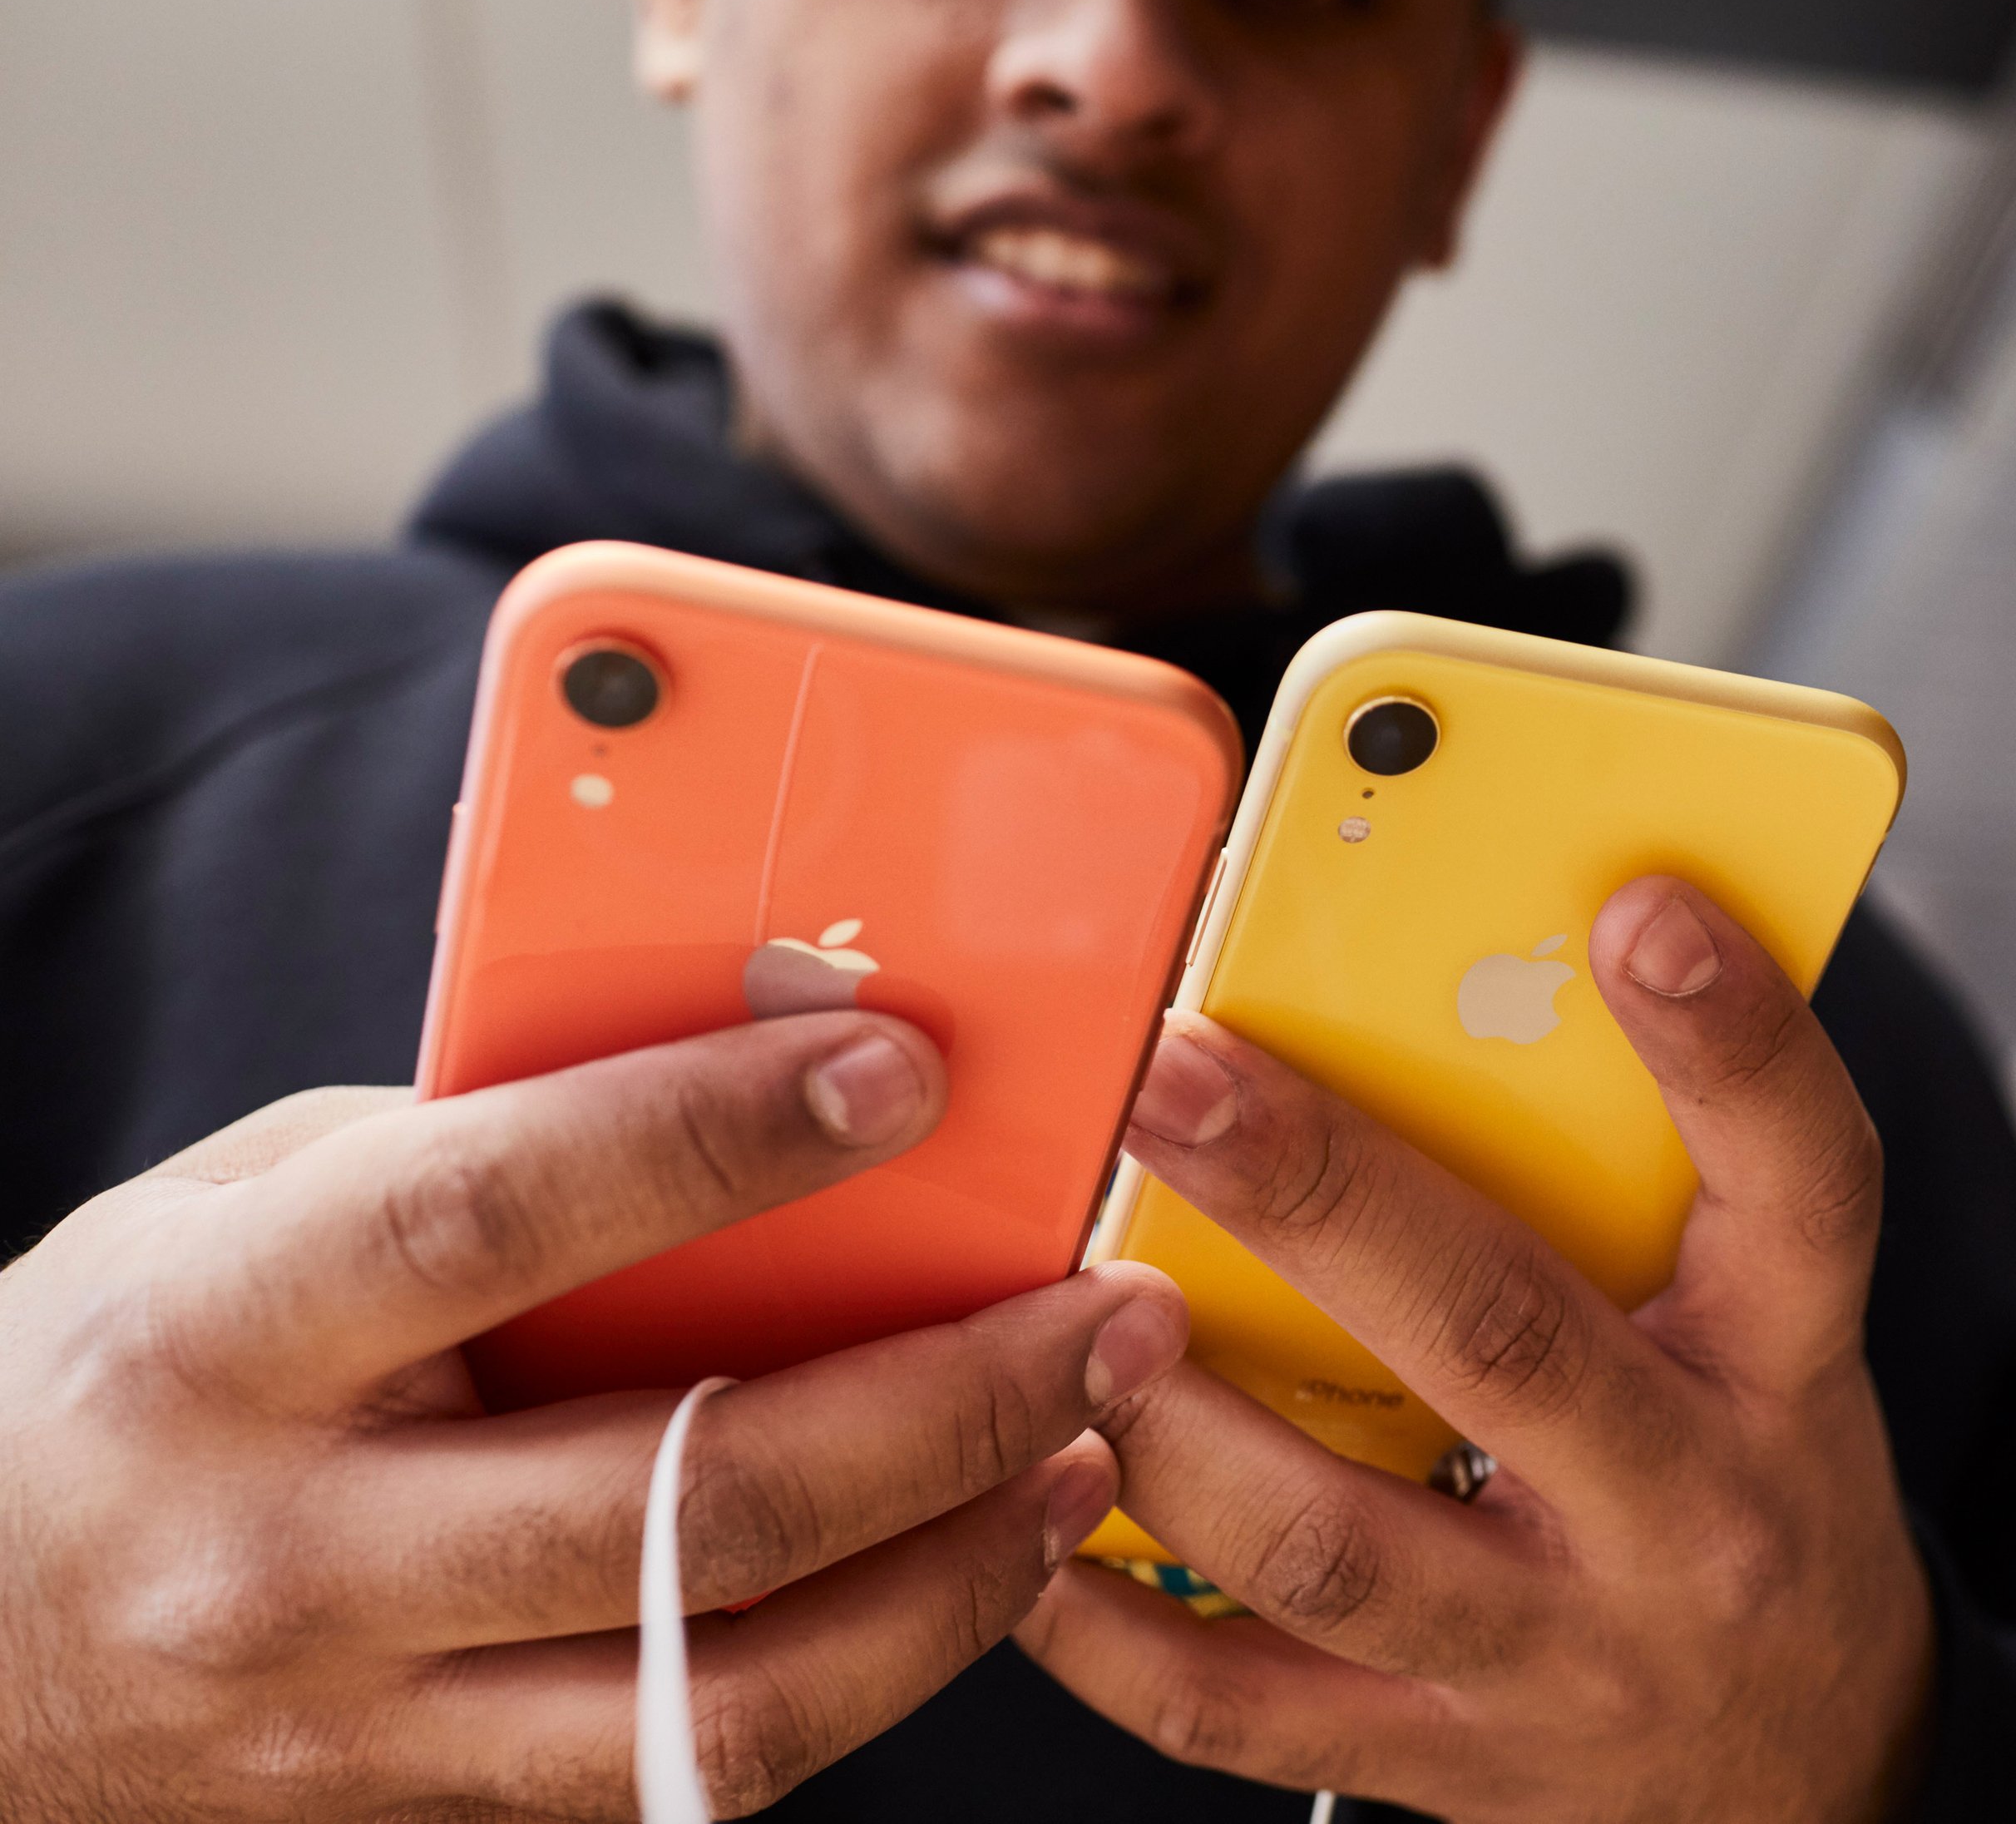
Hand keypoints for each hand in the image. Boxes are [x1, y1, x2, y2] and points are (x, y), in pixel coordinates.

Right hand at [0, 1014, 1186, 1820]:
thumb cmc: (125, 1369)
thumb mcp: (239, 1204)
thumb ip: (467, 1146)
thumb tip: (744, 1056)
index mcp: (222, 1335)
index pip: (492, 1219)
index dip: (712, 1139)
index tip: (903, 1068)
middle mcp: (293, 1551)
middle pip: (679, 1506)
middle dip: (939, 1405)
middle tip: (1101, 1309)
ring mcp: (363, 1719)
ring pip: (722, 1698)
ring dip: (954, 1573)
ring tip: (1085, 1449)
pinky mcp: (437, 1812)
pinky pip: (693, 1763)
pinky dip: (871, 1663)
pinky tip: (970, 1559)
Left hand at [1022, 877, 1934, 1822]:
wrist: (1814, 1754)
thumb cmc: (1753, 1478)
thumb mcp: (1771, 1327)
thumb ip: (1655, 1176)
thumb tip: (1479, 977)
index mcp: (1781, 1365)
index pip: (1803, 1185)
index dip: (1733, 1047)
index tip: (1640, 911)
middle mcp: (1681, 1509)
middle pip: (1500, 1337)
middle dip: (1318, 1195)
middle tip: (1179, 1074)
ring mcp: (1555, 1651)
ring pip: (1334, 1543)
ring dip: (1174, 1421)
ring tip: (1080, 1309)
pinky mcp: (1442, 1759)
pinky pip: (1243, 1707)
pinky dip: (1109, 1625)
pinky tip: (1032, 1524)